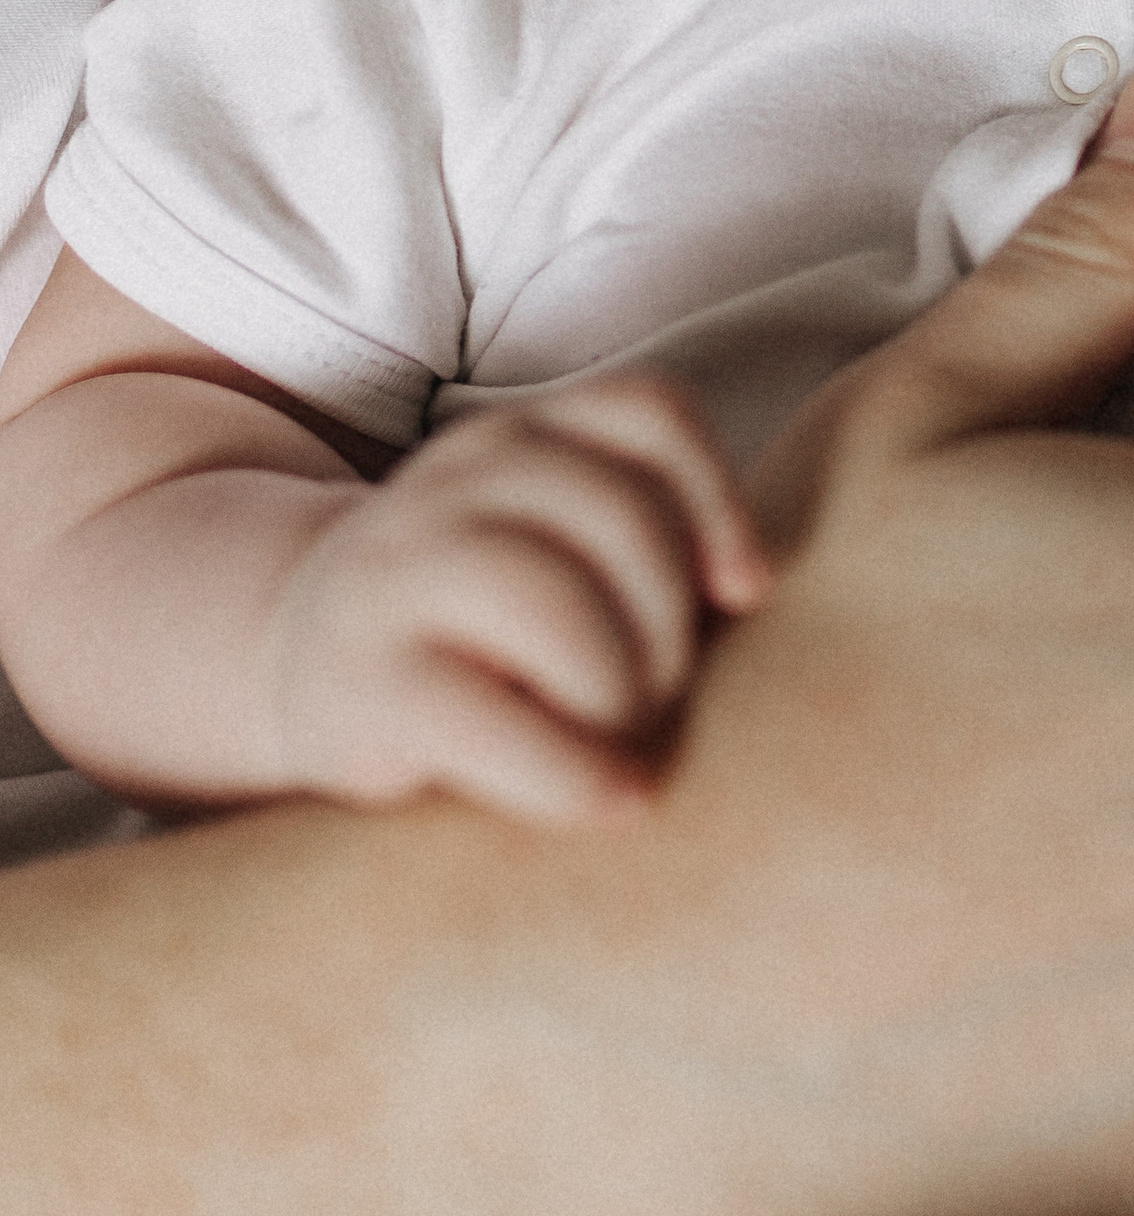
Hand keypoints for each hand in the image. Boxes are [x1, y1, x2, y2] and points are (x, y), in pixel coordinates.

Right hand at [266, 379, 769, 820]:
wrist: (300, 667)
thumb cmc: (489, 627)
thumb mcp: (561, 546)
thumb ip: (650, 544)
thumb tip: (751, 591)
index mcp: (522, 437)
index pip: (647, 414)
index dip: (716, 501)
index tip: (741, 595)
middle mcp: (456, 480)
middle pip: (618, 513)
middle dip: (669, 623)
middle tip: (660, 700)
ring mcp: (398, 571)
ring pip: (553, 598)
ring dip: (621, 688)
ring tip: (622, 745)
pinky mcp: (363, 681)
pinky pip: (487, 716)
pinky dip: (571, 771)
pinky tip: (608, 800)